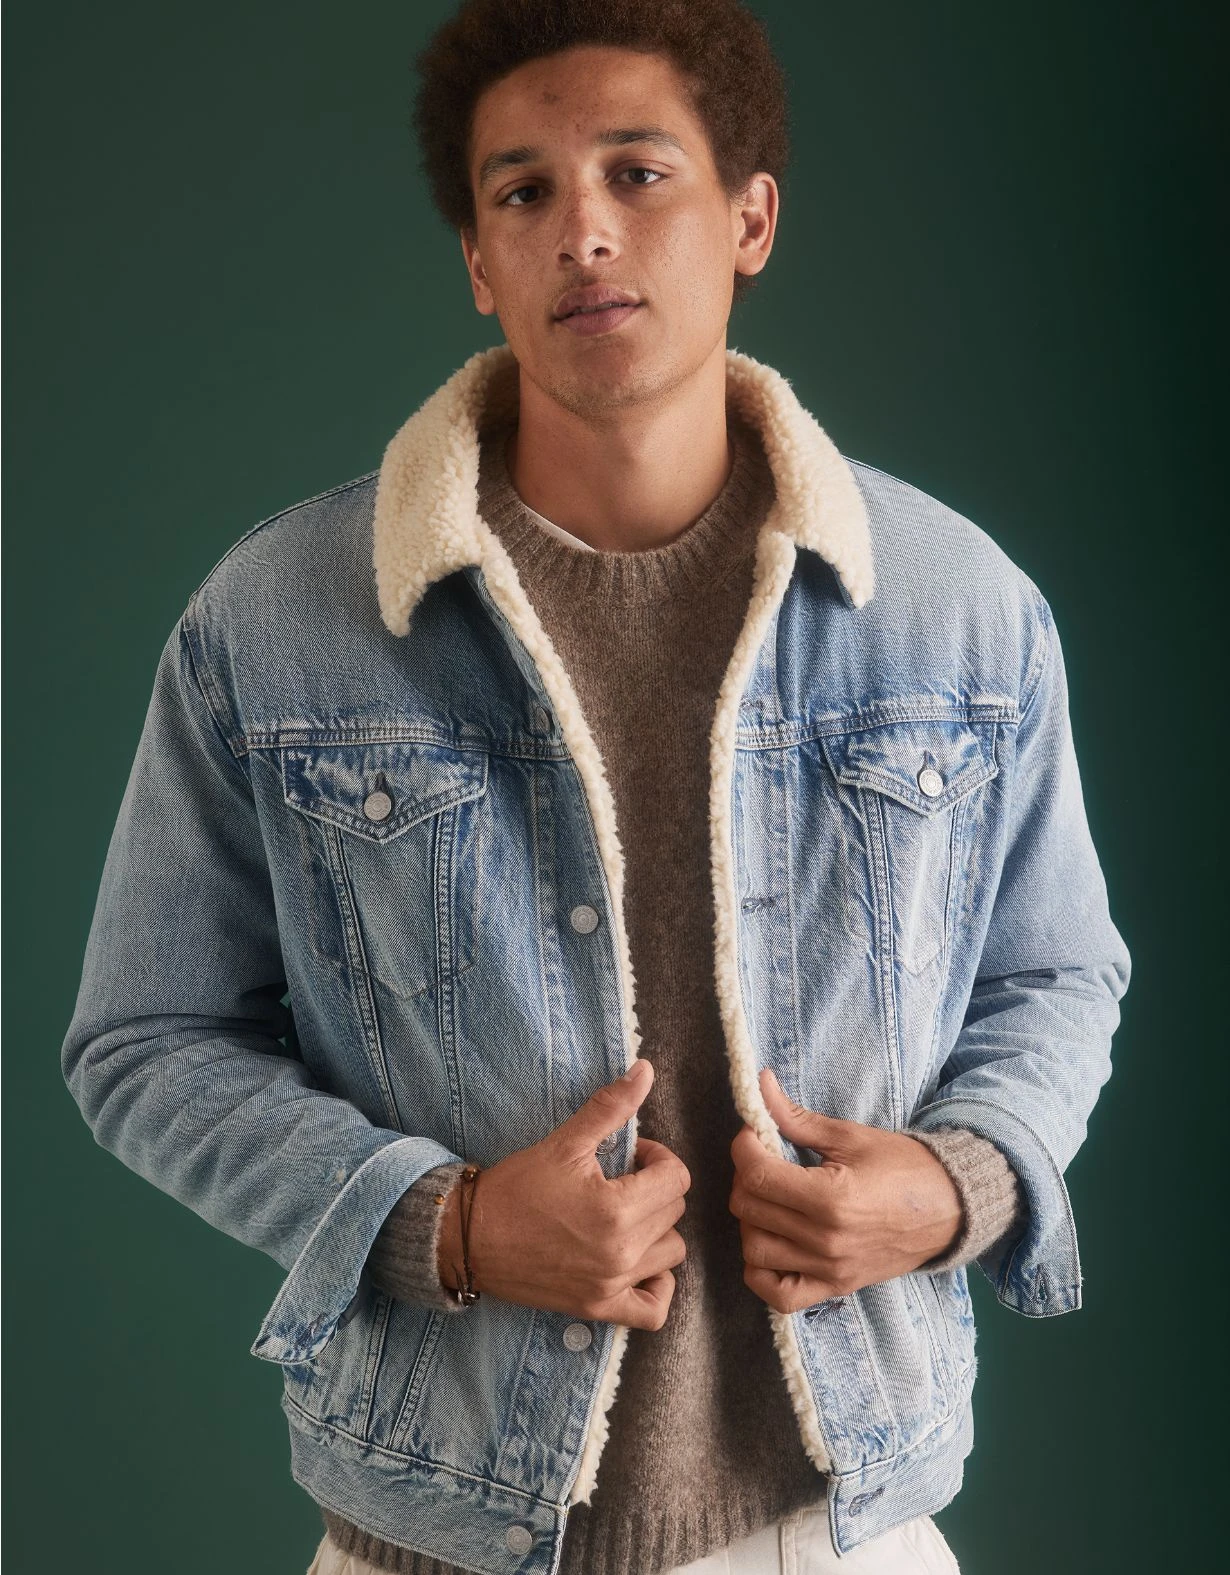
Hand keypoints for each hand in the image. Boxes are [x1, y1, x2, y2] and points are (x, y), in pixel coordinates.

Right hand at [438, 1058, 690, 1330]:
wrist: (470, 1237)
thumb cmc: (517, 1187)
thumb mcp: (566, 1142)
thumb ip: (610, 1107)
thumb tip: (645, 1070)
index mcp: (617, 1209)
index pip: (677, 1178)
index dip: (657, 1158)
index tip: (631, 1157)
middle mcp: (621, 1253)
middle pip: (674, 1212)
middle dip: (654, 1189)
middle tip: (620, 1181)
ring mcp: (611, 1285)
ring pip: (672, 1254)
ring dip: (657, 1231)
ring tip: (626, 1216)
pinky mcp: (598, 1308)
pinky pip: (654, 1310)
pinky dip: (656, 1286)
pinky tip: (639, 1264)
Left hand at [728, 1067, 962, 1313]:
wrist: (950, 1208)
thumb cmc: (903, 1166)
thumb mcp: (850, 1136)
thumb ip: (797, 1118)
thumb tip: (760, 1083)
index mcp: (831, 1198)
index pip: (757, 1174)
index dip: (744, 1147)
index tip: (753, 1133)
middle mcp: (826, 1240)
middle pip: (748, 1210)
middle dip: (745, 1177)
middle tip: (763, 1160)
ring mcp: (829, 1269)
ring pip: (754, 1250)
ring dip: (750, 1220)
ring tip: (770, 1198)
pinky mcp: (834, 1288)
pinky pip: (778, 1295)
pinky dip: (761, 1272)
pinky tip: (771, 1242)